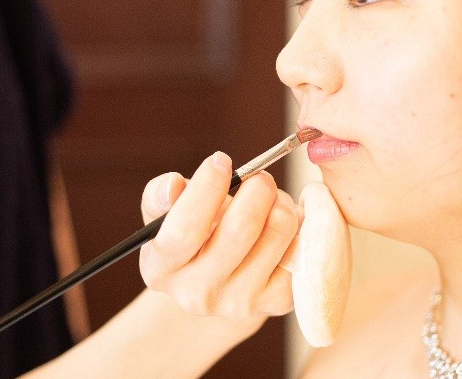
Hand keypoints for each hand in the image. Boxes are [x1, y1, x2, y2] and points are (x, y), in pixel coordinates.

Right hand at [138, 152, 298, 320]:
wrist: (223, 281)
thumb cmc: (194, 234)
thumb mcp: (166, 215)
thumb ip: (160, 196)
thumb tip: (173, 185)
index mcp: (161, 269)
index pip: (184, 230)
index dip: (206, 188)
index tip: (221, 159)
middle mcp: (198, 294)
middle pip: (242, 227)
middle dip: (257, 186)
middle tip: (258, 175)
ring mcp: (240, 302)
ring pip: (279, 229)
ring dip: (281, 200)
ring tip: (271, 199)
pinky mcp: (277, 301)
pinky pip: (301, 244)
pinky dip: (299, 222)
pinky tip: (283, 223)